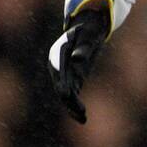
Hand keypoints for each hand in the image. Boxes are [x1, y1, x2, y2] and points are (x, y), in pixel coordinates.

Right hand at [48, 2, 110, 123]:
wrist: (88, 28)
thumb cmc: (89, 28)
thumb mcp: (88, 34)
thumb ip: (84, 47)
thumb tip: (78, 59)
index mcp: (58, 51)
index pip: (58, 68)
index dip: (61, 81)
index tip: (65, 94)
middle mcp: (58, 64)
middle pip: (60, 83)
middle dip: (68, 98)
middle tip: (79, 111)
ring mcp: (64, 73)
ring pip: (65, 92)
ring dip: (72, 105)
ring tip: (82, 118)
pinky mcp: (72, 79)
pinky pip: (72, 94)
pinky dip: (76, 105)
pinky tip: (82, 118)